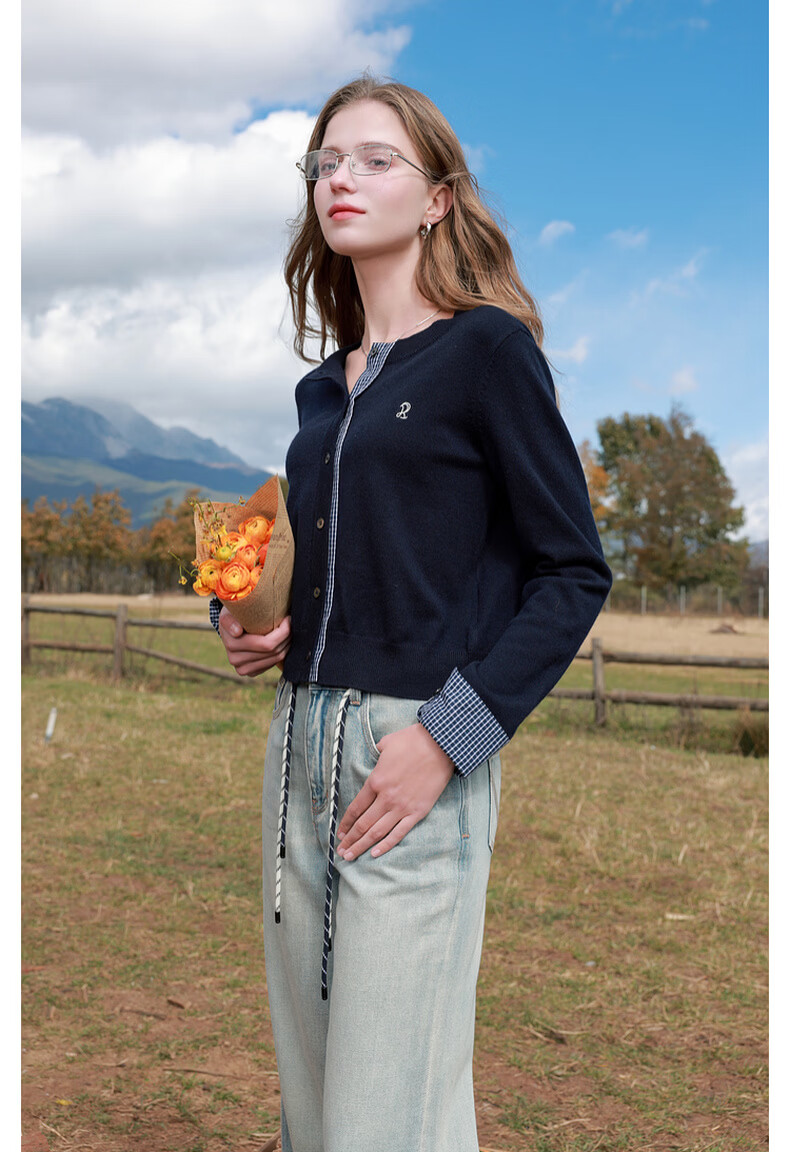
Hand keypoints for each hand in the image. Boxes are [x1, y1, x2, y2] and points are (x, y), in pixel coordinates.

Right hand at [218, 608, 290, 676]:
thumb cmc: (234, 614)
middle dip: (287, 636)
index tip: (287, 618)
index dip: (283, 631)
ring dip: (286, 643)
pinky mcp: (251, 672)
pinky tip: (282, 640)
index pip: (266, 644)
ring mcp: (243, 669)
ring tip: (288, 629)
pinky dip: (282, 651)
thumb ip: (230, 619)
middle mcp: (235, 660)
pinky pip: (273, 664)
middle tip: (290, 622)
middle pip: (273, 651)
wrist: (230, 627)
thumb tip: (237, 632)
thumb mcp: (229, 611)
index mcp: (231, 644)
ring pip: (276, 658)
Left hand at [336, 723, 453, 860]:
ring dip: (362, 846)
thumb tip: (376, 755)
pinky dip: (386, 845)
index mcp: (376, 781)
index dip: (345, 823)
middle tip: (341, 852)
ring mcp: (402, 807)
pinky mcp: (418, 812)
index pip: (355, 808)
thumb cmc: (414, 741)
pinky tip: (375, 853)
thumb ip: (377, 753)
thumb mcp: (387, 743)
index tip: (340, 833)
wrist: (441, 745)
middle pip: (363, 824)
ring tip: (351, 856)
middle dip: (350, 840)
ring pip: (377, 832)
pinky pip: (398, 833)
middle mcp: (386, 798)